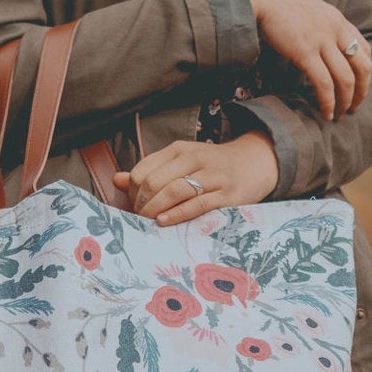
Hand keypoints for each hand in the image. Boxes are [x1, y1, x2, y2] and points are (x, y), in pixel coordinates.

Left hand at [116, 132, 278, 225]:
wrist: (253, 164)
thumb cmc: (211, 167)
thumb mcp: (181, 163)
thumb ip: (150, 171)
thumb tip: (117, 180)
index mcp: (179, 150)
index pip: (144, 170)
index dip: (132, 191)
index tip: (133, 205)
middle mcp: (194, 159)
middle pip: (155, 182)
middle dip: (142, 203)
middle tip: (139, 217)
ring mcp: (212, 176)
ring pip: (174, 192)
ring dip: (155, 210)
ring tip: (148, 221)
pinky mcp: (226, 194)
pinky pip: (196, 205)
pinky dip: (176, 214)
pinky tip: (163, 222)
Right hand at [237, 0, 370, 121]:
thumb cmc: (277, 2)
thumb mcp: (308, 10)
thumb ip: (319, 26)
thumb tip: (317, 43)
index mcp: (338, 20)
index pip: (364, 50)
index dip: (364, 73)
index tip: (357, 87)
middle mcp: (336, 30)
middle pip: (362, 67)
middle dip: (361, 91)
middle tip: (353, 107)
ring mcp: (322, 41)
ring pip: (346, 79)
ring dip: (345, 102)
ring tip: (339, 115)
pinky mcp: (305, 52)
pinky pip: (324, 84)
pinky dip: (328, 102)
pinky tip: (326, 113)